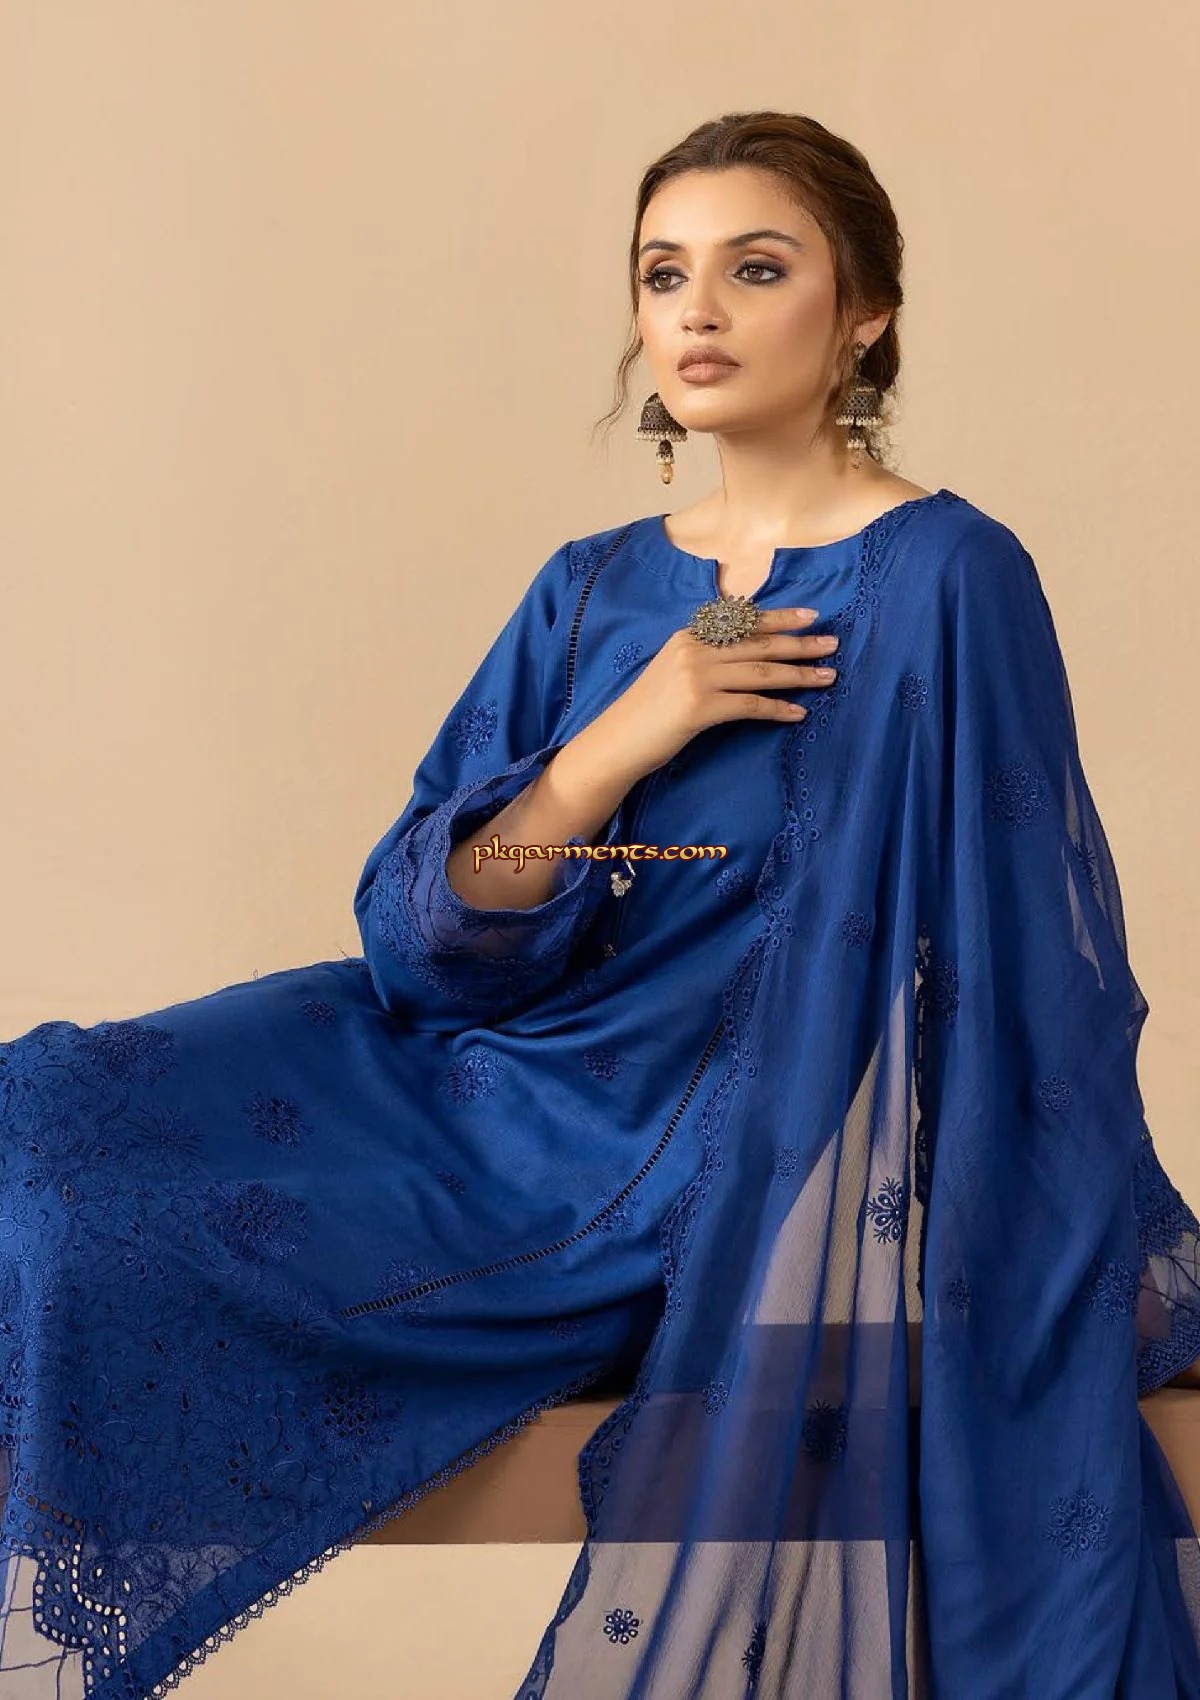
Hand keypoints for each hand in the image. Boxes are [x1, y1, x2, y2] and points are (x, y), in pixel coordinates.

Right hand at [592, 605, 838, 781]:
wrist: (618, 740)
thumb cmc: (647, 711)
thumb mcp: (673, 670)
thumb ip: (704, 656)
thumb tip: (745, 653)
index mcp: (689, 636)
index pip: (743, 621)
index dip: (779, 618)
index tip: (810, 615)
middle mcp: (694, 650)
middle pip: (759, 643)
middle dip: (800, 643)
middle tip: (832, 644)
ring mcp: (697, 677)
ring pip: (761, 671)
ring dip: (798, 675)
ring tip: (827, 677)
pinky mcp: (700, 707)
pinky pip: (750, 705)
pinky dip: (777, 709)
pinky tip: (798, 714)